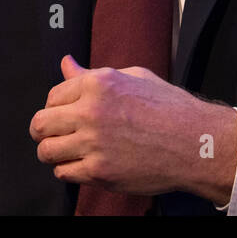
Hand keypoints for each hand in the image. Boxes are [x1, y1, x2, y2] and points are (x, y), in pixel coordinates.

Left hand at [29, 55, 236, 202]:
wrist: (196, 143)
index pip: (53, 96)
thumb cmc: (170, 108)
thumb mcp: (133, 77)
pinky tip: (84, 164)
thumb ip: (93, 74)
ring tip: (68, 151)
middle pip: (40, 124)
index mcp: (99, 84)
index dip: (56, 107)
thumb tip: (66, 64)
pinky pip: (64, 173)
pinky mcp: (100, 171)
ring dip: (53, 152)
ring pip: (47, 151)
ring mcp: (94, 144)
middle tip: (54, 134)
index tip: (64, 114)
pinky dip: (69, 170)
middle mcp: (91, 111)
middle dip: (44, 130)